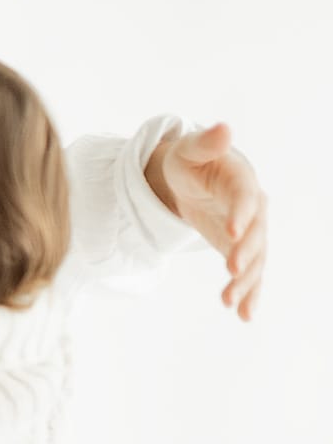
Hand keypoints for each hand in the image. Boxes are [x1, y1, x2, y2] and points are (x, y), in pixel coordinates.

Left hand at [146, 122, 267, 320]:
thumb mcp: (189, 150)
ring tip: (231, 303)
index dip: (240, 214)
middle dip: (245, 252)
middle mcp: (254, 208)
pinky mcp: (242, 250)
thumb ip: (205, 144)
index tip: (232, 231)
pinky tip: (245, 315)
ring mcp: (250, 232)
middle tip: (231, 271)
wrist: (196, 179)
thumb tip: (222, 128)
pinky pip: (250, 273)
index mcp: (242, 181)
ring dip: (246, 281)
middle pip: (255, 233)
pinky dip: (249, 293)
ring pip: (254, 259)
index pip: (245, 198)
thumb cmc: (191, 161)